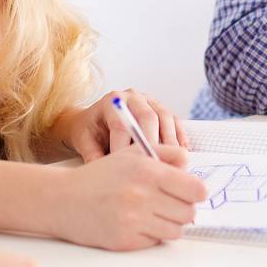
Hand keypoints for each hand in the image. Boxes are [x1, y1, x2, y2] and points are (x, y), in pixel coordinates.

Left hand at [48, 88, 186, 161]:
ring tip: (171, 165)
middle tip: (154, 168)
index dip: (126, 147)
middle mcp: (133, 97)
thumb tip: (100, 170)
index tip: (128, 169)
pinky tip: (182, 156)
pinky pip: (175, 121)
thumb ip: (91, 154)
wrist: (95, 121)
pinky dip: (179, 138)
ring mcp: (149, 101)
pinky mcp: (162, 109)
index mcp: (112, 101)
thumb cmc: (90, 131)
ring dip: (170, 143)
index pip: (122, 124)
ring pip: (165, 118)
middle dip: (153, 145)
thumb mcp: (84, 141)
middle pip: (148, 118)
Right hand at [51, 148, 208, 250]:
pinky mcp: (126, 241)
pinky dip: (151, 234)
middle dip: (182, 208)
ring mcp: (133, 220)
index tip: (190, 191)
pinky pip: (156, 241)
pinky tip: (136, 223)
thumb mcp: (131, 153)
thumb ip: (165, 153)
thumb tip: (190, 164)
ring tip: (152, 213)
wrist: (64, 200)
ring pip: (176, 230)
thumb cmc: (100, 176)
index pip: (195, 189)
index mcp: (147, 170)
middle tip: (168, 203)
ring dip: (168, 223)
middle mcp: (141, 195)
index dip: (195, 191)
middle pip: (189, 212)